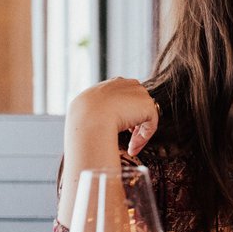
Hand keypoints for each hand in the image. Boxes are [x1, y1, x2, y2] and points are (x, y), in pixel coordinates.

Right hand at [59, 78, 160, 224]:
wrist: (88, 121)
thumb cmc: (81, 124)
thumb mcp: (83, 116)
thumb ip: (95, 117)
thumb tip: (96, 131)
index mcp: (106, 85)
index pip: (121, 94)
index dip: (123, 113)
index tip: (118, 129)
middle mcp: (122, 84)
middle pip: (136, 102)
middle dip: (134, 121)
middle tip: (128, 140)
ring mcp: (136, 93)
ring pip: (144, 113)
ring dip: (138, 132)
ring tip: (130, 146)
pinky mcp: (146, 104)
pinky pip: (151, 123)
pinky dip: (144, 137)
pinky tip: (132, 147)